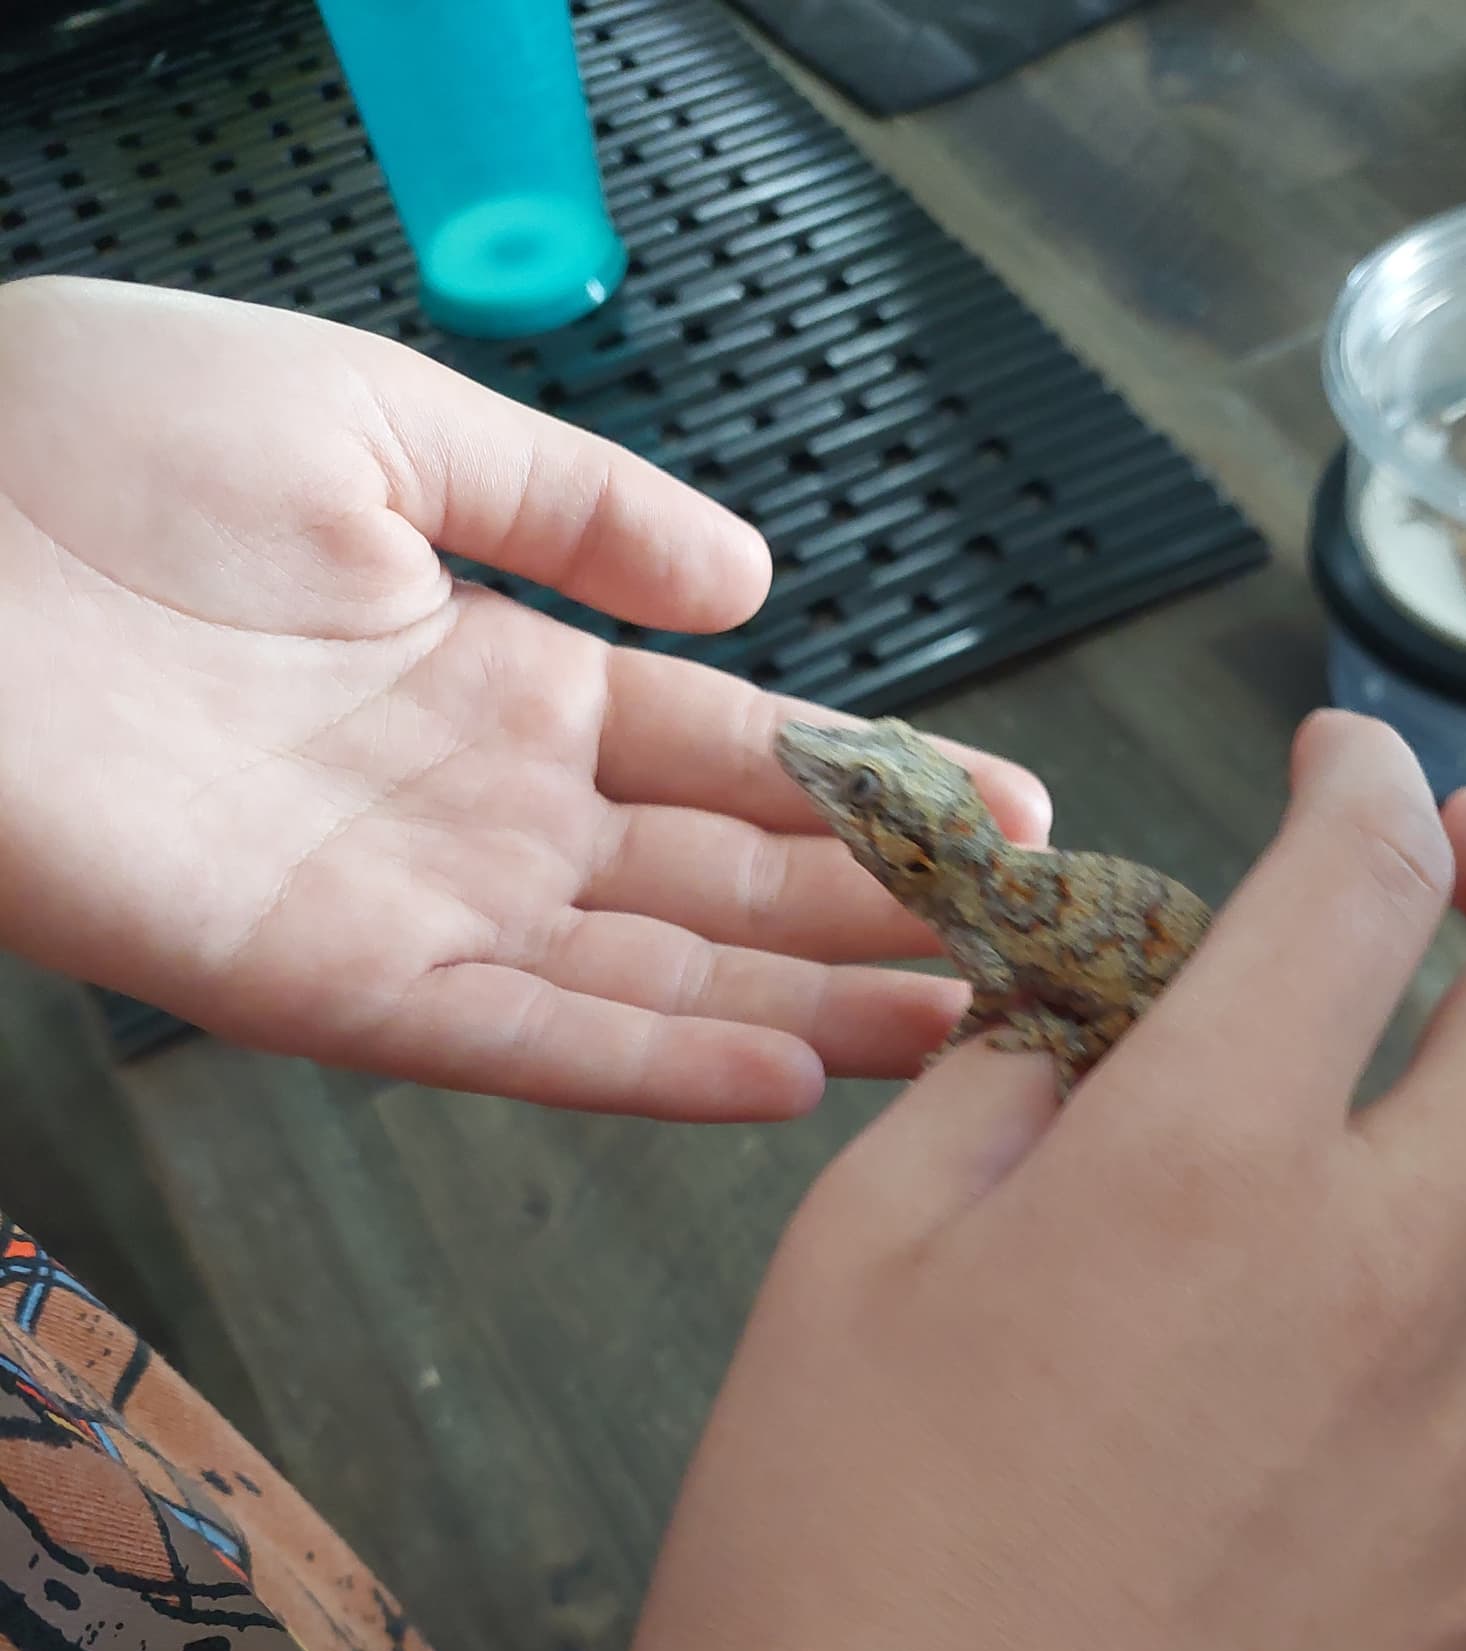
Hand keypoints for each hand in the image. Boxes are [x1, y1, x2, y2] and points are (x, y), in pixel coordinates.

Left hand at [0, 275, 1046, 1118]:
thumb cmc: (82, 447)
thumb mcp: (374, 417)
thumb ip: (570, 503)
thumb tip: (754, 583)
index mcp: (499, 674)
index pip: (728, 752)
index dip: (872, 783)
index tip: (1007, 814)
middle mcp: (484, 809)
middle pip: (722, 881)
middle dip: (878, 913)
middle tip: (1033, 943)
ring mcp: (420, 908)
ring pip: (658, 977)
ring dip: (812, 1009)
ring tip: (963, 1028)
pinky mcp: (337, 989)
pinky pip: (526, 1043)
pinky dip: (654, 1067)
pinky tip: (789, 1079)